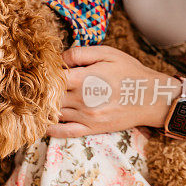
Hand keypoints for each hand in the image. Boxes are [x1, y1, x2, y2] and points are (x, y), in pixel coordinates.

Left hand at [45, 45, 180, 137]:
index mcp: (84, 79)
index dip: (42, 74)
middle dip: (40, 92)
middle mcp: (82, 100)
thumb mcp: (108, 54)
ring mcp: (86, 117)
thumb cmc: (130, 72)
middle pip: (48, 97)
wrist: (154, 98)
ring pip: (53, 114)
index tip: (38, 72)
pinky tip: (42, 124)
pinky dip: (50, 129)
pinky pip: (64, 132)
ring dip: (42, 109)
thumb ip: (80, 53)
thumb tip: (58, 58)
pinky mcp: (91, 129)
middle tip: (31, 87)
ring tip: (33, 103)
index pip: (51, 78)